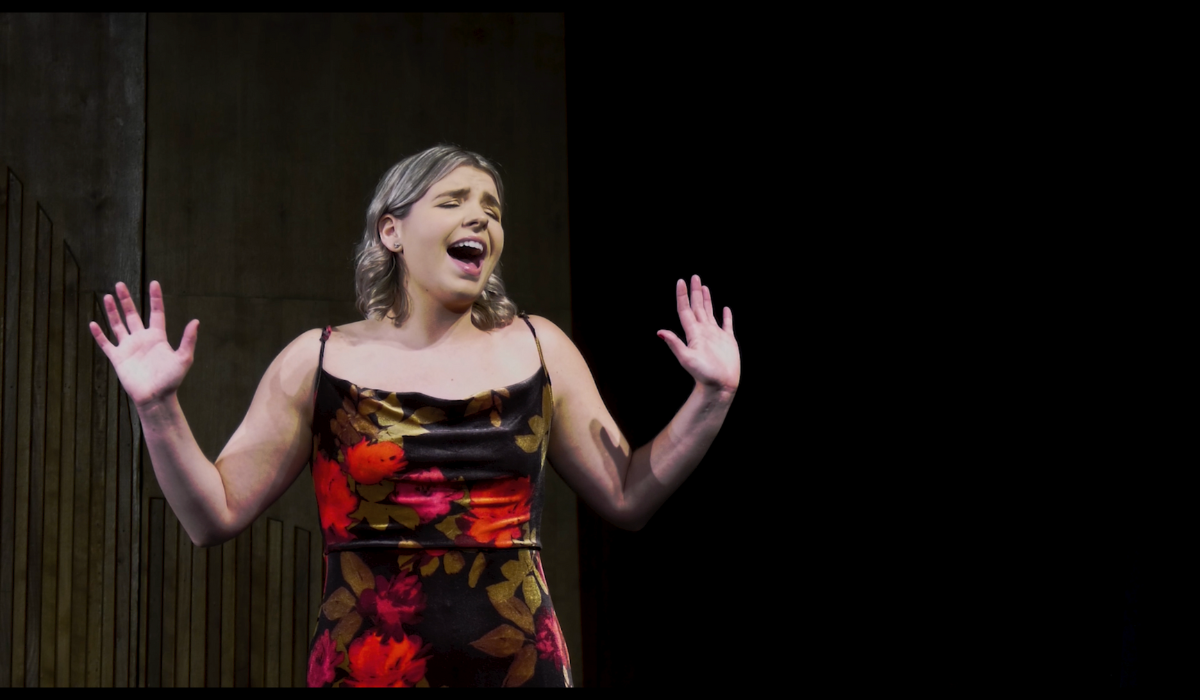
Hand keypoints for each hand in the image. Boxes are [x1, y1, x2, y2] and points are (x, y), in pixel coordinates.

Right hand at [89, 280, 199, 407]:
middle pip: (132, 315)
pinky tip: (93, 323)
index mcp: (157, 337)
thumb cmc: (171, 380)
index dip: (155, 298)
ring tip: (106, 296)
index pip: (156, 313)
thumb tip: (196, 321)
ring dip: (112, 311)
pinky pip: (106, 344)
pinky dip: (99, 334)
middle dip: (126, 300)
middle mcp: (142, 339)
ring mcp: (129, 348)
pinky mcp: (118, 358)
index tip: (154, 283)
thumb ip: (188, 340)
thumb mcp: (183, 358)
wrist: (155, 398)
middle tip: (119, 284)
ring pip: (118, 325)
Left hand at [657, 275, 739, 394]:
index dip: (682, 296)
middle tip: (694, 277)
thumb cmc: (704, 374)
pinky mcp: (727, 341)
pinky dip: (726, 316)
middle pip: (697, 307)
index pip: (686, 310)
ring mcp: (715, 336)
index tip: (681, 281)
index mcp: (693, 333)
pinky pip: (726, 325)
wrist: (720, 386)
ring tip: (704, 287)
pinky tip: (725, 308)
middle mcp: (703, 332)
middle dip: (695, 292)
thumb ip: (675, 344)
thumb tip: (660, 332)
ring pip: (709, 313)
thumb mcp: (687, 358)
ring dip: (706, 300)